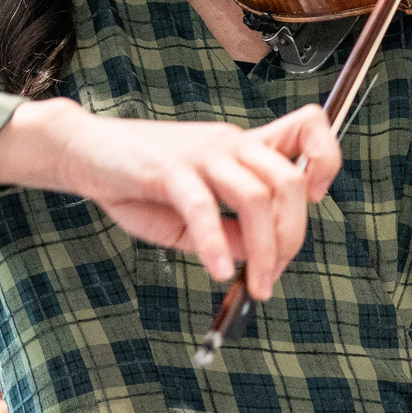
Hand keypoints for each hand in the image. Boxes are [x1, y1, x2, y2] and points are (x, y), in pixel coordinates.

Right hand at [0, 99, 340, 296]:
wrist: (85, 151)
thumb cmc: (139, 183)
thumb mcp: (192, 215)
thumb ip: (228, 232)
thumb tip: (258, 255)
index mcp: (241, 146)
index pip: (307, 127)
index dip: (326, 159)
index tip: (317, 199)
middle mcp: (229, 142)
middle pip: (288, 181)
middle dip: (292, 236)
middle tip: (273, 275)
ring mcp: (200, 153)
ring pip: (256, 195)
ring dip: (264, 249)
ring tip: (256, 285)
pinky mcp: (168, 169)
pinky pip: (203, 206)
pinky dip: (216, 243)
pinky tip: (218, 271)